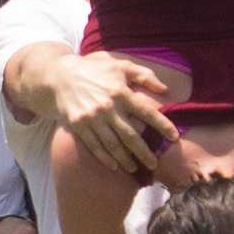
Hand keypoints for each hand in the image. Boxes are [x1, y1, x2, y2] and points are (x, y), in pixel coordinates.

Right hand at [48, 47, 181, 175]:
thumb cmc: (94, 70)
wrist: (60, 76)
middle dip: (144, 152)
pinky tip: (114, 166)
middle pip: (131, 135)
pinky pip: (95, 146)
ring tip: (135, 168)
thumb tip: (164, 89)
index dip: (162, 125)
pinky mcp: (79, 126)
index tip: (174, 137)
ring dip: (125, 159)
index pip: (146, 112)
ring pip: (113, 145)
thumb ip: (143, 75)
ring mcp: (92, 118)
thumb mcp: (119, 65)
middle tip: (154, 164)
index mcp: (121, 92)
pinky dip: (105, 158)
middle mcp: (108, 107)